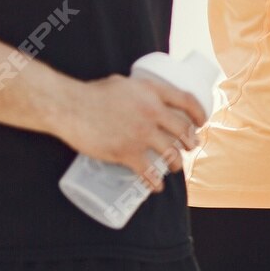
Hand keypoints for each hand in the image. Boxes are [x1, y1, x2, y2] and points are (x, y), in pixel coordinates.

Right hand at [55, 73, 206, 192]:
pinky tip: (156, 187)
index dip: (199, 113)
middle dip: (190, 142)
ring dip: (177, 163)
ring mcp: (141, 133)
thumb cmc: (91, 93)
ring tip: (175, 166)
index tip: (201, 123)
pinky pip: (148, 172)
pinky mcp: (126, 152)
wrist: (68, 107)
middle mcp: (152, 112)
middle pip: (183, 131)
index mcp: (153, 91)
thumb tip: (145, 99)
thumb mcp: (123, 83)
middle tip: (190, 148)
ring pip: (170, 153)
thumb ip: (139, 91)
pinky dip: (155, 182)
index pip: (188, 101)